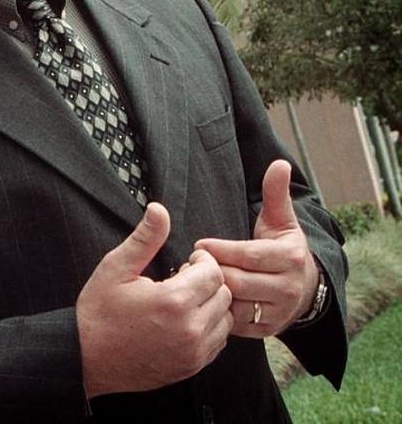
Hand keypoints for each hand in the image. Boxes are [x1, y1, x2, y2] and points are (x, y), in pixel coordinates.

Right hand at [78, 202, 233, 396]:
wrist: (87, 357)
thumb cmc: (99, 311)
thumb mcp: (116, 267)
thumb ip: (145, 238)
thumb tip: (159, 209)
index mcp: (173, 301)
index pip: (214, 272)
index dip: (202, 261)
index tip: (187, 261)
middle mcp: (190, 329)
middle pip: (224, 294)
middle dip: (208, 281)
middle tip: (183, 279)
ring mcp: (193, 352)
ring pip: (225, 319)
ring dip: (211, 305)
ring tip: (184, 300)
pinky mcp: (193, 366)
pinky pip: (218, 341)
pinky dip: (209, 327)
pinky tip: (184, 320)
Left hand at [195, 160, 317, 336]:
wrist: (303, 289)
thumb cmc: (281, 247)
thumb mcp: (281, 220)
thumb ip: (275, 193)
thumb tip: (279, 163)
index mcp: (290, 258)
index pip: (247, 255)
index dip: (219, 250)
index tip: (199, 245)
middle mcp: (288, 288)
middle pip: (237, 281)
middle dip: (211, 271)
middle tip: (190, 262)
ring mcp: (279, 313)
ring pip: (235, 305)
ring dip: (211, 293)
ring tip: (194, 280)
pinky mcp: (267, 331)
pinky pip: (234, 324)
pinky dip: (217, 312)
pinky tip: (205, 299)